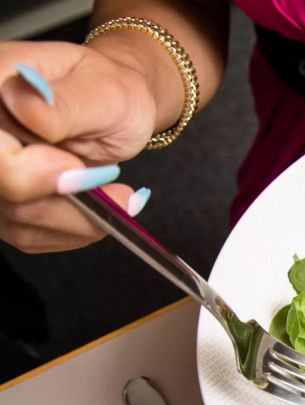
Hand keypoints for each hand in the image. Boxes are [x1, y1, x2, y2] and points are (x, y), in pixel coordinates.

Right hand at [0, 40, 157, 252]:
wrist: (116, 107)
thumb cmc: (112, 92)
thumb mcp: (106, 92)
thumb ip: (66, 104)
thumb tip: (27, 109)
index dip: (29, 170)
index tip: (76, 166)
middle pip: (4, 191)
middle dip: (66, 198)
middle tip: (110, 182)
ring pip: (18, 221)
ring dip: (80, 216)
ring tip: (115, 192)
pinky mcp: (3, 205)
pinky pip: (33, 234)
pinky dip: (76, 227)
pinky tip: (96, 202)